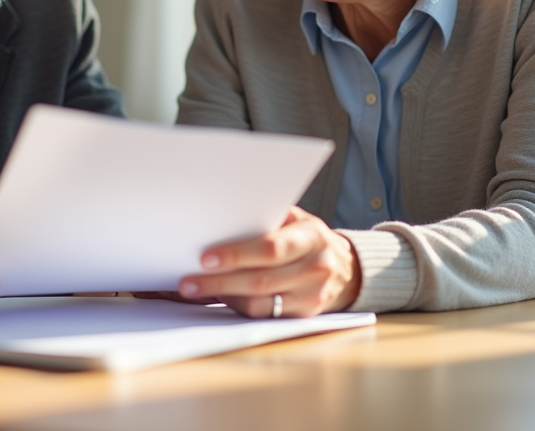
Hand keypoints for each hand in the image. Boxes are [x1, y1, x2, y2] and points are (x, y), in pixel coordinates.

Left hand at [177, 206, 360, 317]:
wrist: (345, 269)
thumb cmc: (307, 238)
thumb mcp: (295, 220)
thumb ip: (265, 220)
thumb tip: (219, 224)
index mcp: (311, 237)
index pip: (271, 248)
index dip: (237, 254)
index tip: (206, 257)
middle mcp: (315, 268)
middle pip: (260, 280)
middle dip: (219, 281)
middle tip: (188, 281)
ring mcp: (311, 295)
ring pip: (260, 303)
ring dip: (223, 297)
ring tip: (194, 290)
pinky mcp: (304, 314)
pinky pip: (265, 314)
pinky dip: (238, 306)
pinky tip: (220, 297)